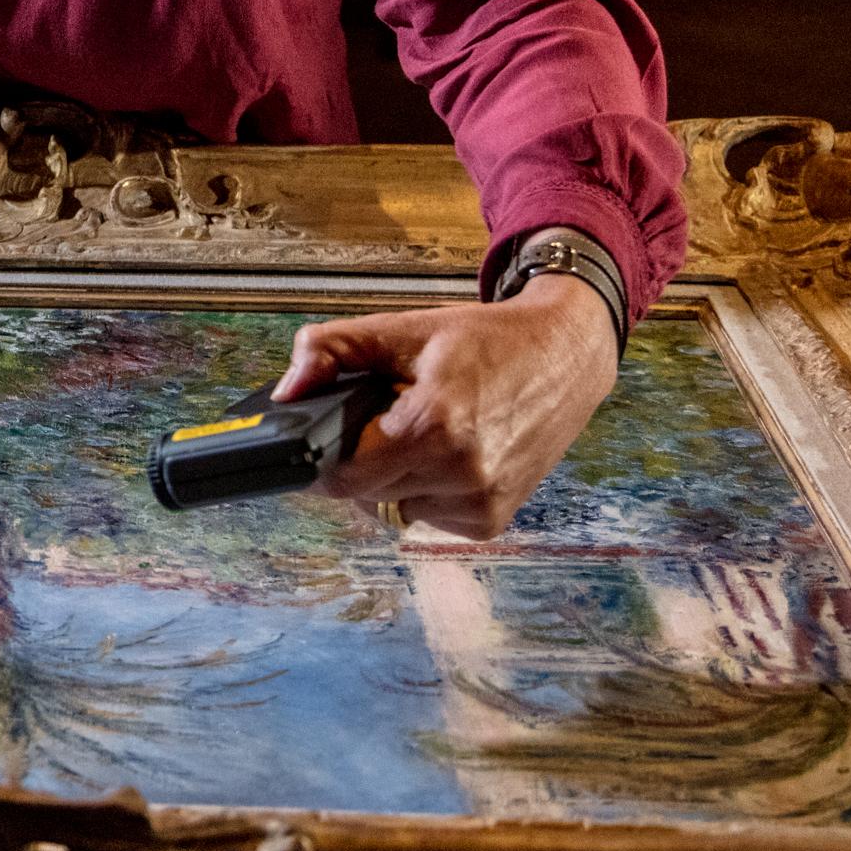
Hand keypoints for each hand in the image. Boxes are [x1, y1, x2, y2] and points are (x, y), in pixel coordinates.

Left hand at [274, 275, 617, 538]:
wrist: (565, 356)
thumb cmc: (486, 342)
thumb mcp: (402, 330)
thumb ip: (330, 351)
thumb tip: (285, 391)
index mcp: (435, 426)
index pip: (342, 475)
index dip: (319, 459)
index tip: (316, 442)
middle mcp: (462, 474)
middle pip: (364, 493)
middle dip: (357, 459)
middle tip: (378, 421)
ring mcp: (481, 503)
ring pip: (392, 506)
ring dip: (391, 476)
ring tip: (421, 431)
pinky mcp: (492, 520)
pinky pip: (427, 514)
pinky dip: (423, 489)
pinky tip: (446, 453)